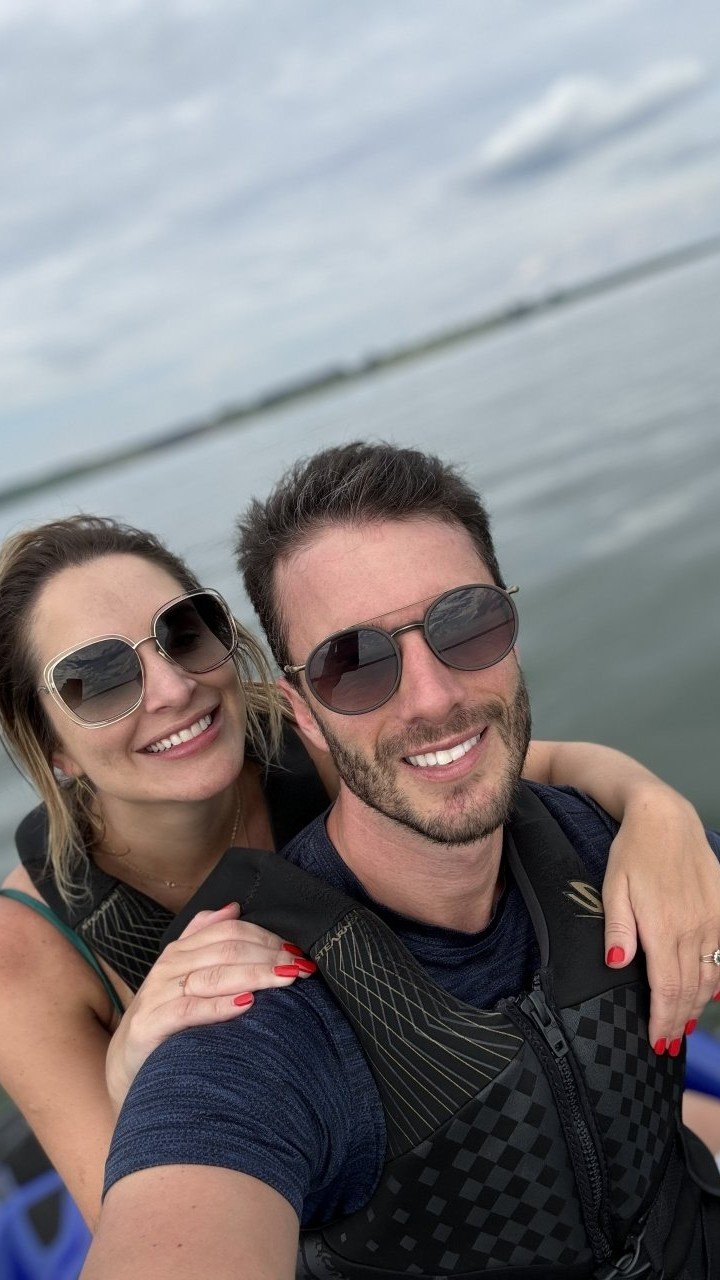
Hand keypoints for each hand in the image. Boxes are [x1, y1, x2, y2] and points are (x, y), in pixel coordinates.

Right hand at [105, 903, 312, 1110]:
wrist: (126, 1062)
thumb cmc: (165, 1017)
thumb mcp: (183, 974)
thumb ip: (205, 936)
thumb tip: (233, 907)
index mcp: (181, 950)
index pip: (230, 932)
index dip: (266, 938)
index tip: (298, 953)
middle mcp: (169, 967)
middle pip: (226, 950)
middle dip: (268, 956)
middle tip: (300, 967)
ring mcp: (158, 994)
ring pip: (212, 975)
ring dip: (254, 975)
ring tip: (284, 979)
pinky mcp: (150, 1025)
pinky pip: (188, 1010)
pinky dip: (218, 1006)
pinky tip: (246, 1004)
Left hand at [602, 785, 719, 1051]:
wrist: (665, 817)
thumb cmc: (632, 852)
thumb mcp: (613, 887)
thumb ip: (618, 928)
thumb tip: (617, 965)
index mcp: (663, 928)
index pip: (667, 989)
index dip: (663, 1021)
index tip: (658, 1044)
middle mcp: (693, 929)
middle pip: (690, 990)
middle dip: (679, 1021)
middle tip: (669, 1043)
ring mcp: (712, 920)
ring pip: (711, 977)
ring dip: (698, 1005)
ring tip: (684, 1025)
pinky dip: (719, 978)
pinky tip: (712, 991)